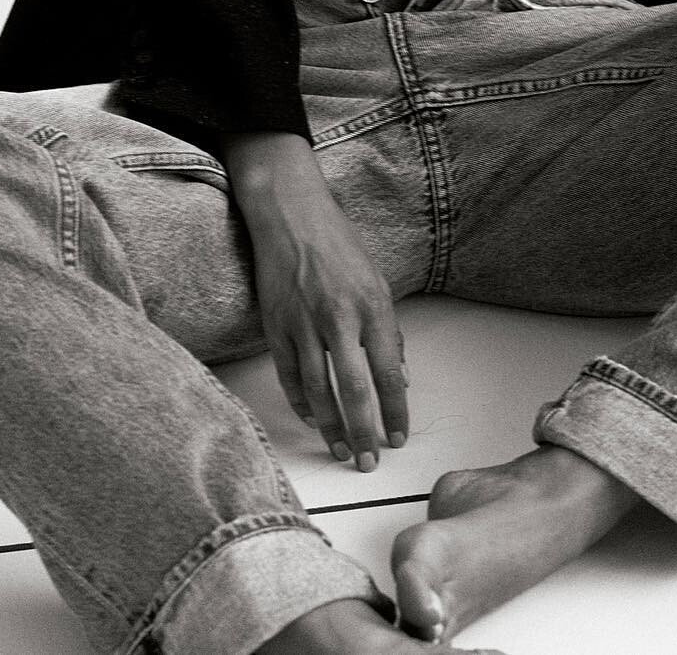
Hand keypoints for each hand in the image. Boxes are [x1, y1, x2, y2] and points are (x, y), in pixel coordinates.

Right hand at [220, 132, 408, 470]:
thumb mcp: (377, 280)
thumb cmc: (340, 245)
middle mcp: (339, 317)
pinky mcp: (275, 325)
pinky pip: (289, 376)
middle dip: (364, 431)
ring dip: (331, 427)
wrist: (292, 215)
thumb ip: (389, 331)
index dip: (395, 409)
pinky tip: (312, 420)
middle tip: (370, 461)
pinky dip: (301, 403)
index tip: (398, 436)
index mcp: (372, 305)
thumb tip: (401, 376)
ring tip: (342, 452)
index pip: (389, 371)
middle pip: (354, 389)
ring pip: (318, 390)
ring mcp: (303, 323)